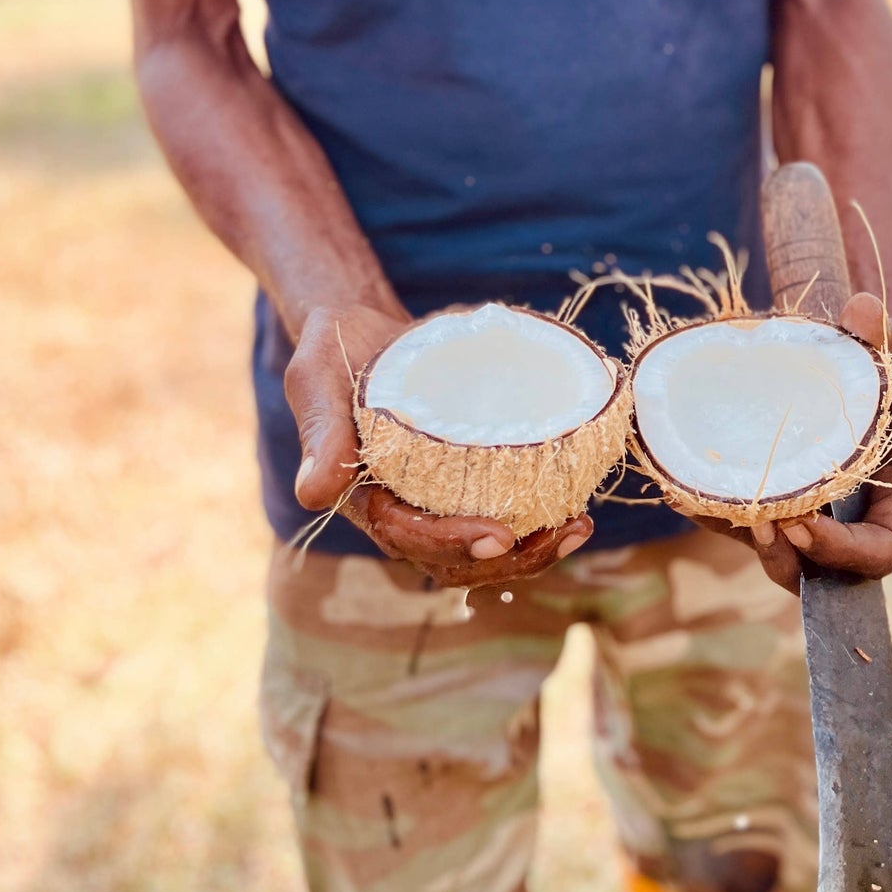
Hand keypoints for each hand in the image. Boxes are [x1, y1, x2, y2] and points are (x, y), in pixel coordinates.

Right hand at [283, 303, 592, 586]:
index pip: (407, 536)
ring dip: (532, 550)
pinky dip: (538, 518)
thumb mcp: (317, 380)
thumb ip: (320, 430)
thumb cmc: (333, 353)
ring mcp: (435, 500)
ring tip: (578, 527)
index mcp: (364, 497)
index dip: (451, 542)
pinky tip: (577, 508)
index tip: (498, 535)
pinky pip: (502, 513)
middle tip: (556, 535)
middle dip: (508, 559)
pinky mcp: (465, 481)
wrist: (359, 332)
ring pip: (483, 548)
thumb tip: (314, 494)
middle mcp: (401, 508)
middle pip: (454, 558)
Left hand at [720, 292, 891, 595]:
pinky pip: (754, 521)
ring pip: (783, 553)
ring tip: (705, 502)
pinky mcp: (790, 500)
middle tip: (757, 522)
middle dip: (787, 557)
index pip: (880, 554)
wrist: (876, 360)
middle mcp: (866, 521)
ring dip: (744, 538)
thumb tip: (861, 314)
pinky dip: (719, 511)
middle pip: (825, 571)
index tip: (803, 523)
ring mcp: (826, 516)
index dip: (842, 552)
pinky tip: (683, 489)